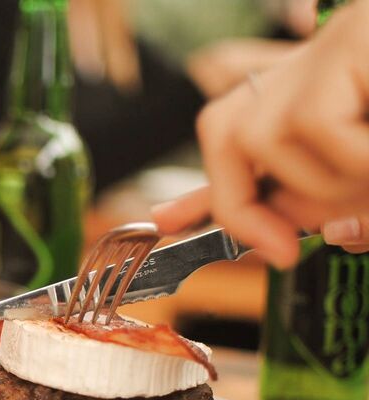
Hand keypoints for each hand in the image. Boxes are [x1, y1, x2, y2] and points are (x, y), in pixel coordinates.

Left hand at [152, 0, 368, 267]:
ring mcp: (341, 44)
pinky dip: (358, 163)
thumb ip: (352, 201)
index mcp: (330, 96)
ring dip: (328, 186)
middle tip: (277, 250)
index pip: (244, 138)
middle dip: (237, 201)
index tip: (164, 220)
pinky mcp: (359, 35)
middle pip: (227, 130)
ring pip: (271, 138)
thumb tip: (327, 231)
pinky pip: (318, 128)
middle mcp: (325, 64)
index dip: (207, 185)